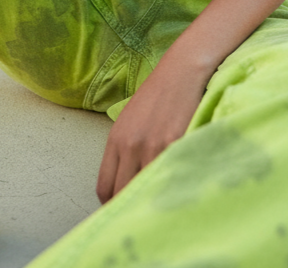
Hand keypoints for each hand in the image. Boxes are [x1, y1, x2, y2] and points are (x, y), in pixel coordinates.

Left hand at [96, 47, 212, 202]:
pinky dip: (174, 189)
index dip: (113, 205)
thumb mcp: (131, 121)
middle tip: (142, 216)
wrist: (182, 71)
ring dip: (154, 202)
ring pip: (147, 191)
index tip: (124, 211)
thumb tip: (126, 184)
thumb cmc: (158, 95)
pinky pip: (171, 179)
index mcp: (115, 140)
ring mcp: (154, 147)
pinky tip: (179, 191)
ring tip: (161, 207)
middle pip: (123, 194)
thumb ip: (125, 151)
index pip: (105, 187)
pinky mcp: (177, 145)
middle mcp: (130, 146)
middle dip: (132, 209)